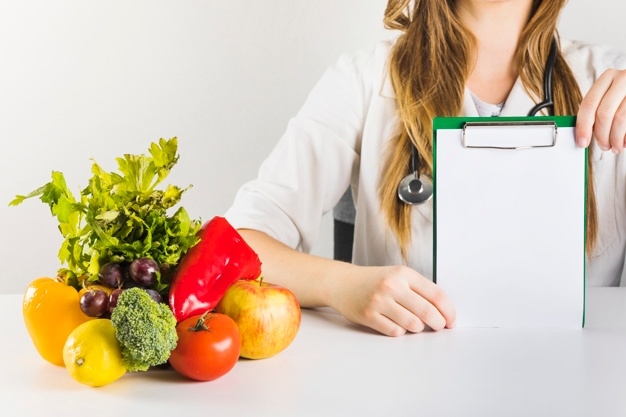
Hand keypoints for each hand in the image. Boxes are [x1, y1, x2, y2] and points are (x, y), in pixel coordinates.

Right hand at [328, 265, 455, 336]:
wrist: (342, 282)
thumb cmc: (374, 281)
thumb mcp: (398, 276)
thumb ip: (419, 289)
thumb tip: (443, 312)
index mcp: (404, 273)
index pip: (436, 295)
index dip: (449, 311)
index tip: (451, 320)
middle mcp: (392, 286)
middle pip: (427, 311)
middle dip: (438, 323)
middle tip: (438, 326)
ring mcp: (380, 301)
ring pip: (413, 324)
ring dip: (418, 328)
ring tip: (414, 323)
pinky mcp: (369, 315)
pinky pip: (395, 331)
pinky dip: (400, 331)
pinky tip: (396, 324)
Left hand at [576, 68, 625, 151]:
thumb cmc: (625, 96)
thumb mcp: (610, 95)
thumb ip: (597, 108)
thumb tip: (582, 134)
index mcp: (608, 77)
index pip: (589, 103)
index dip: (583, 126)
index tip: (582, 142)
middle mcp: (623, 79)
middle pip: (604, 113)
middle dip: (601, 135)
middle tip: (603, 146)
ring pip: (620, 119)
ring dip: (615, 139)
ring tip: (616, 147)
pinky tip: (625, 142)